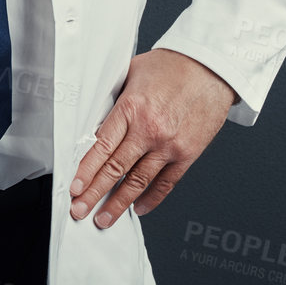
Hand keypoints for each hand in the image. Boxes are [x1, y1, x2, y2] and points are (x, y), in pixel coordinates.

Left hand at [68, 48, 236, 227]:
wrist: (212, 67)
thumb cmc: (172, 65)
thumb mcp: (133, 73)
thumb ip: (115, 99)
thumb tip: (93, 120)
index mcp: (132, 108)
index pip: (102, 147)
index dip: (85, 171)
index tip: (74, 188)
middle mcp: (150, 130)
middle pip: (115, 169)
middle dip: (94, 193)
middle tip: (79, 210)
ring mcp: (170, 145)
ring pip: (138, 182)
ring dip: (119, 204)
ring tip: (103, 219)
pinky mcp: (188, 153)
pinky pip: (167, 182)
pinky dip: (151, 198)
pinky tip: (138, 208)